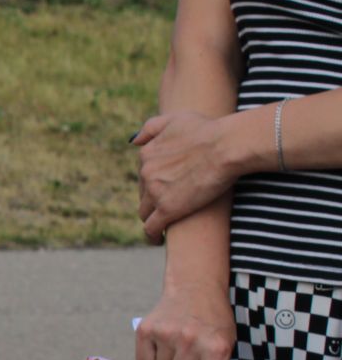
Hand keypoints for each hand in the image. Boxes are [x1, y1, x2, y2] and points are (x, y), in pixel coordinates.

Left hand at [133, 110, 240, 241]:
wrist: (226, 146)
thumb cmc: (208, 130)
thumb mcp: (175, 119)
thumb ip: (151, 127)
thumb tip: (133, 141)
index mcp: (146, 154)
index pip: (144, 174)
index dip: (154, 182)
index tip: (164, 188)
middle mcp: (145, 173)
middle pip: (143, 193)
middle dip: (153, 199)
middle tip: (168, 205)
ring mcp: (155, 192)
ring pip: (145, 212)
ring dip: (152, 217)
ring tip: (162, 224)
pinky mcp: (167, 210)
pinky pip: (151, 228)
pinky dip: (152, 236)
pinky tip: (157, 240)